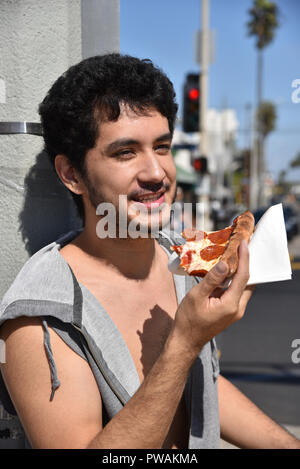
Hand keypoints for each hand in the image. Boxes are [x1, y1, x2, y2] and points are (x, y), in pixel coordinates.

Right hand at [173, 240, 252, 356]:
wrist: (186, 340)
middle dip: (246, 263)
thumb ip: (212, 279)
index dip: (244, 258)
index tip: (243, 243)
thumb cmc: (188, 319)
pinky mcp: (231, 312)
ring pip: (244, 287)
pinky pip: (237, 292)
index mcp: (231, 305)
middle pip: (248, 282)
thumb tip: (225, 264)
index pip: (243, 277)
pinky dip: (235, 280)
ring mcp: (235, 312)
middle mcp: (238, 309)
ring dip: (241, 272)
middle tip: (241, 247)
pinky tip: (227, 272)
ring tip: (235, 255)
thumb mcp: (197, 296)